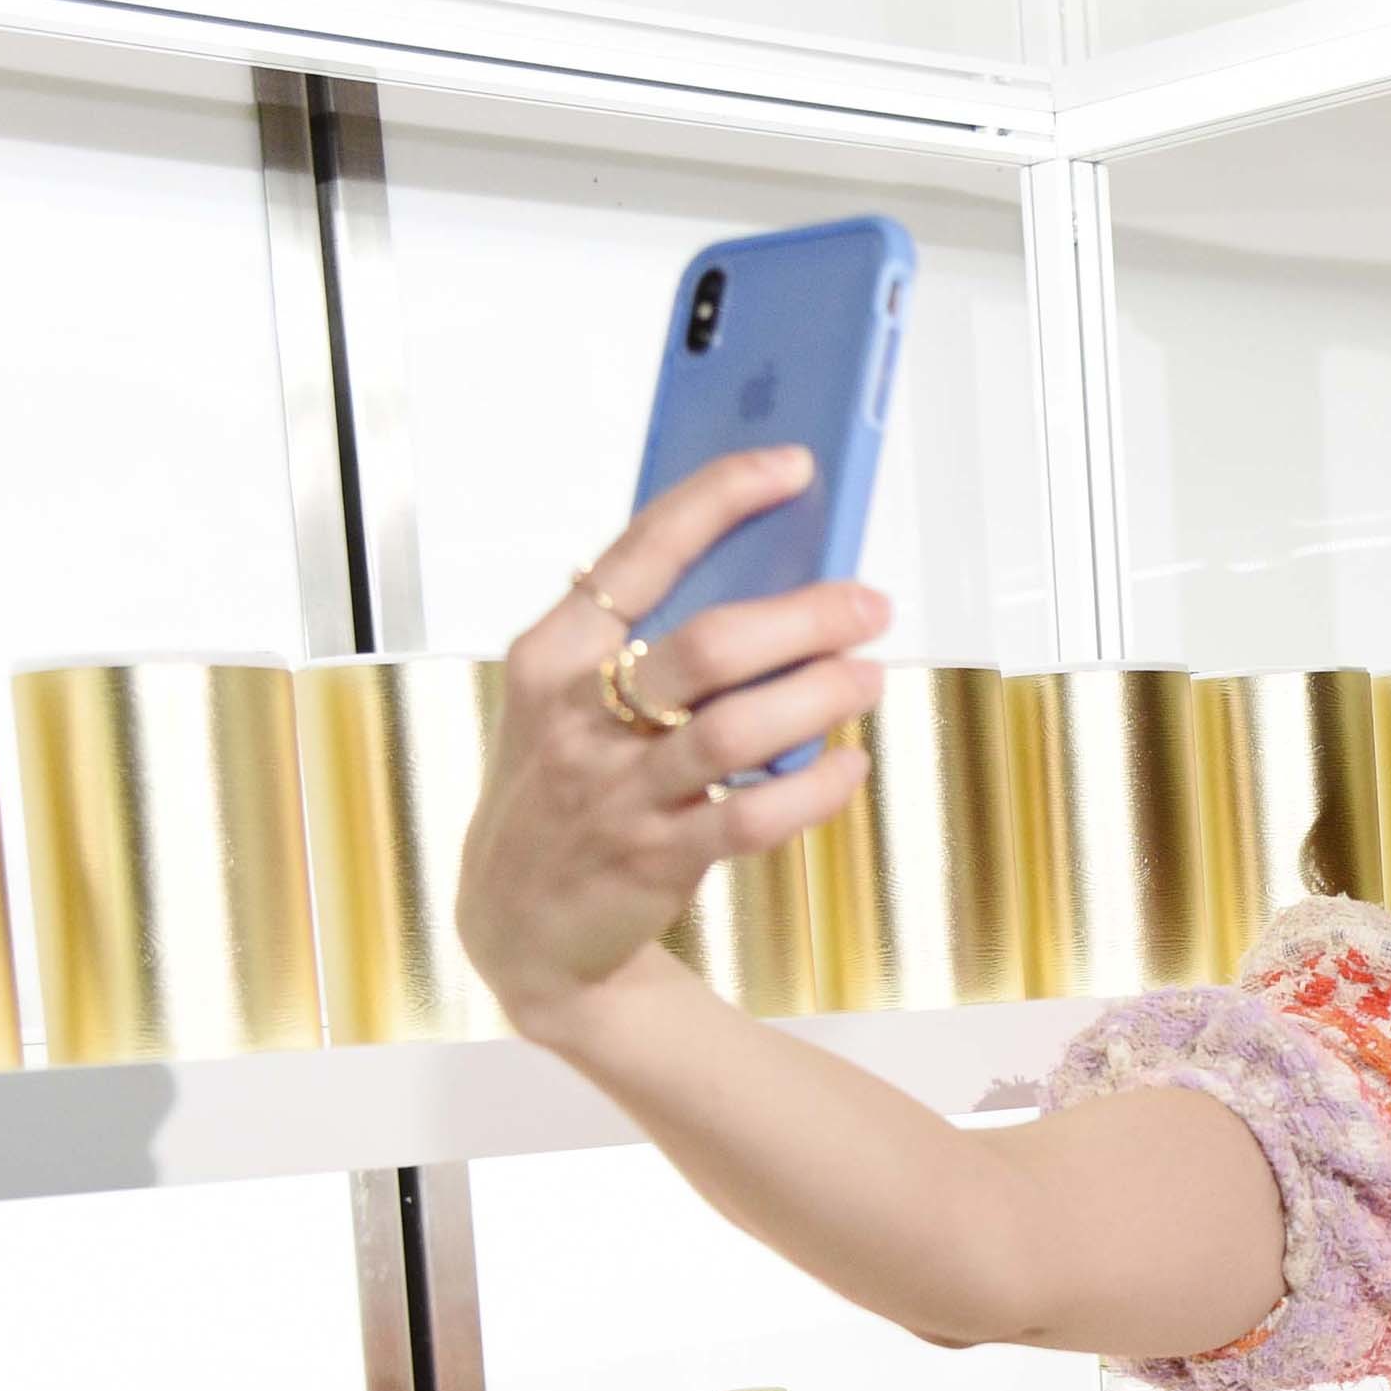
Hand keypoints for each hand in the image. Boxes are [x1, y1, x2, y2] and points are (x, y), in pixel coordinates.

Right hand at [457, 444, 890, 1038]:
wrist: (520, 924)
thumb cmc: (566, 784)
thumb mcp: (570, 700)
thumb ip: (643, 640)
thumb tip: (770, 572)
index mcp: (553, 652)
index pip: (642, 550)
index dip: (721, 499)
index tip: (792, 466)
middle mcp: (580, 716)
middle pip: (710, 644)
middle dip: (804, 616)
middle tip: (869, 603)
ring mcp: (618, 791)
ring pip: (737, 731)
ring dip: (819, 697)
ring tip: (869, 675)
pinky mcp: (656, 859)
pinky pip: (753, 819)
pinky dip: (814, 790)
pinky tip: (851, 765)